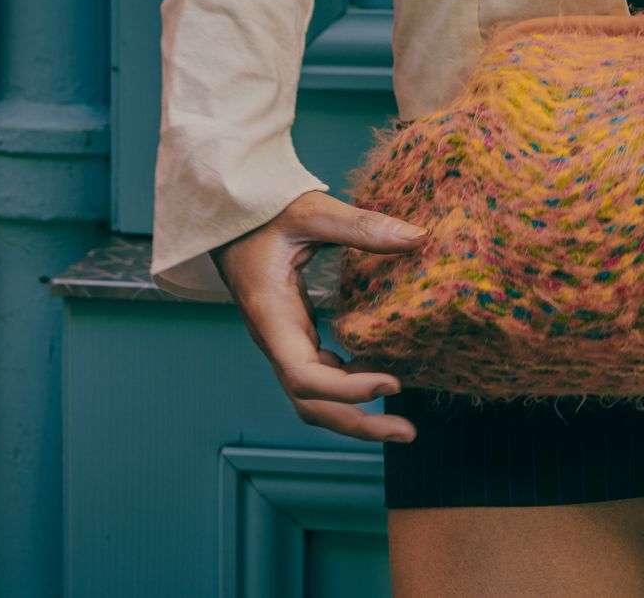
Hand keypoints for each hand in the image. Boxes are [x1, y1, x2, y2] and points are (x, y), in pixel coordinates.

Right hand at [209, 190, 431, 442]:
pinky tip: (381, 377)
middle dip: (357, 424)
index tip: (391, 383)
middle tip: (408, 432)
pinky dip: (349, 386)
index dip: (346, 389)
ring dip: (354, 414)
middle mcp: (274, 338)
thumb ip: (360, 225)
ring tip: (400, 421)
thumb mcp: (310, 211)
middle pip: (310, 403)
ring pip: (313, 398)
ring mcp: (282, 341)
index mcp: (271, 315)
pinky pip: (318, 377)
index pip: (304, 375)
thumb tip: (417, 237)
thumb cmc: (260, 212)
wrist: (227, 213)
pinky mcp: (294, 335)